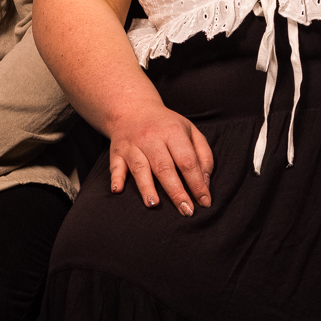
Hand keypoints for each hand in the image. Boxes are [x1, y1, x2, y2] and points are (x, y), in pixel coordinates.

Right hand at [105, 96, 212, 214]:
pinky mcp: (117, 152)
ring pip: (140, 168)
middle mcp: (151, 138)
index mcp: (173, 132)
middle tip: (186, 210)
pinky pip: (115, 166)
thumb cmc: (166, 125)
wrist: (133, 109)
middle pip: (165, 167)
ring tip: (154, 204)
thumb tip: (205, 183)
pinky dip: (116, 178)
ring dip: (146, 187)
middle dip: (176, 191)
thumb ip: (203, 155)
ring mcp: (132, 145)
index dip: (197, 183)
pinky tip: (117, 190)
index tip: (204, 201)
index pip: (187, 161)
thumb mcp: (191, 131)